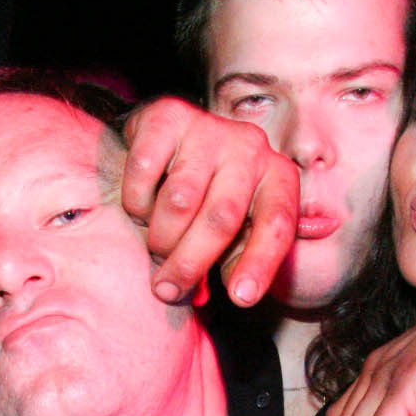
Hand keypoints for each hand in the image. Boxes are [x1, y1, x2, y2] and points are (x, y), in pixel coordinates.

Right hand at [121, 98, 296, 307]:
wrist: (172, 140)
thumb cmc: (211, 198)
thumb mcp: (237, 231)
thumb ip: (239, 260)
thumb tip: (238, 295)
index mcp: (278, 178)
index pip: (277, 225)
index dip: (259, 264)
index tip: (241, 299)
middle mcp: (251, 147)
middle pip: (221, 218)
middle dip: (190, 262)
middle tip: (167, 289)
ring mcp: (210, 127)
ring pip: (180, 200)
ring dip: (160, 236)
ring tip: (155, 247)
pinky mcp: (168, 116)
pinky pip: (145, 172)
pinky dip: (137, 202)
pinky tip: (142, 207)